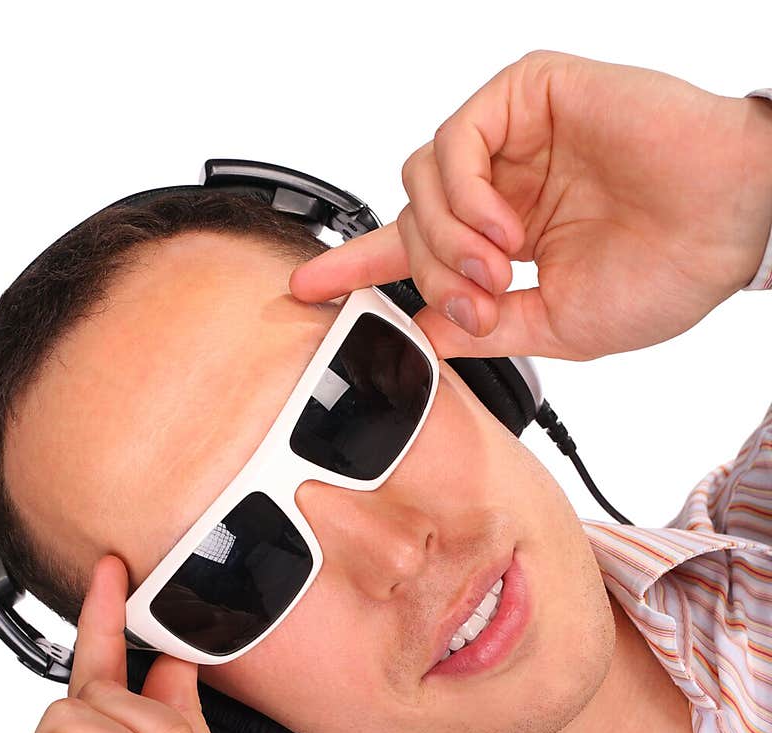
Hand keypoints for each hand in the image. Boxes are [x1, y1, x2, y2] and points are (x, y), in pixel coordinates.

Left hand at [290, 50, 771, 360]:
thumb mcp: (557, 326)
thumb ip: (483, 328)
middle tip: (475, 304)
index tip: (307, 289)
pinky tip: (505, 227)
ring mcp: (514, 138)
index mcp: (508, 236)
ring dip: (446, 240)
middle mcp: (504, 184)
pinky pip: (455, 140)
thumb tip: (421, 334)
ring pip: (421, 178)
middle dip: (428, 272)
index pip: (415, 247)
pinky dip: (464, 195)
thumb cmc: (667, 271)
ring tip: (498, 270)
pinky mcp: (527, 94)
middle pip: (412, 219)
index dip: (359, 266)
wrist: (730, 225)